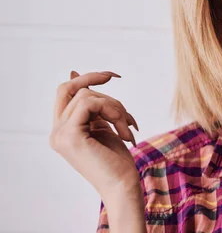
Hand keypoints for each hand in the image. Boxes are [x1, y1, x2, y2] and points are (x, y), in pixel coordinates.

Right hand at [49, 70, 141, 198]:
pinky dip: (113, 111)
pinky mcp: (70, 136)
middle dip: (109, 97)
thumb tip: (74, 74)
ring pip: (88, 96)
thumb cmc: (116, 160)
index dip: (87, 77)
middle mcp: (56, 132)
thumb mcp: (103, 124)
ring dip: (117, 109)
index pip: (65, 91)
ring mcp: (60, 134)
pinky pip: (90, 103)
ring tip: (128, 129)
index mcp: (62, 129)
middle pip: (78, 90)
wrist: (122, 185)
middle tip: (128, 119)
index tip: (112, 76)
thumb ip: (91, 104)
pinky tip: (123, 131)